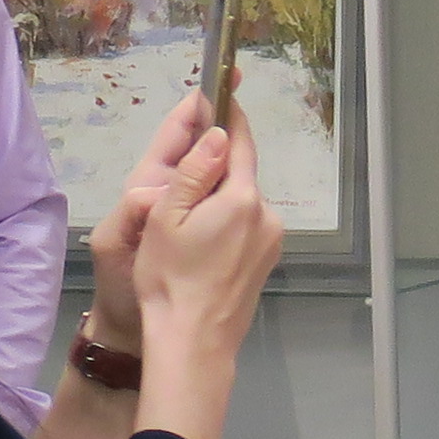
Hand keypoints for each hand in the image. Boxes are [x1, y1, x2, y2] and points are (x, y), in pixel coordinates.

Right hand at [120, 85, 279, 366]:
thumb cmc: (169, 280)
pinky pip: (247, 227)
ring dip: (219, 200)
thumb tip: (217, 135)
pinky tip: (201, 246)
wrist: (193, 342)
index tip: (220, 96)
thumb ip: (193, 173)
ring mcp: (271, 241)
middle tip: (180, 180)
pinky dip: (227, 225)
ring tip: (184, 224)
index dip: (228, 118)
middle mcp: (267, 215)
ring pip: (243, 202)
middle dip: (215, 169)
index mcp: (243, 199)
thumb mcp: (167, 218)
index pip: (240, 144)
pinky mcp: (267, 262)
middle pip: (241, 174)